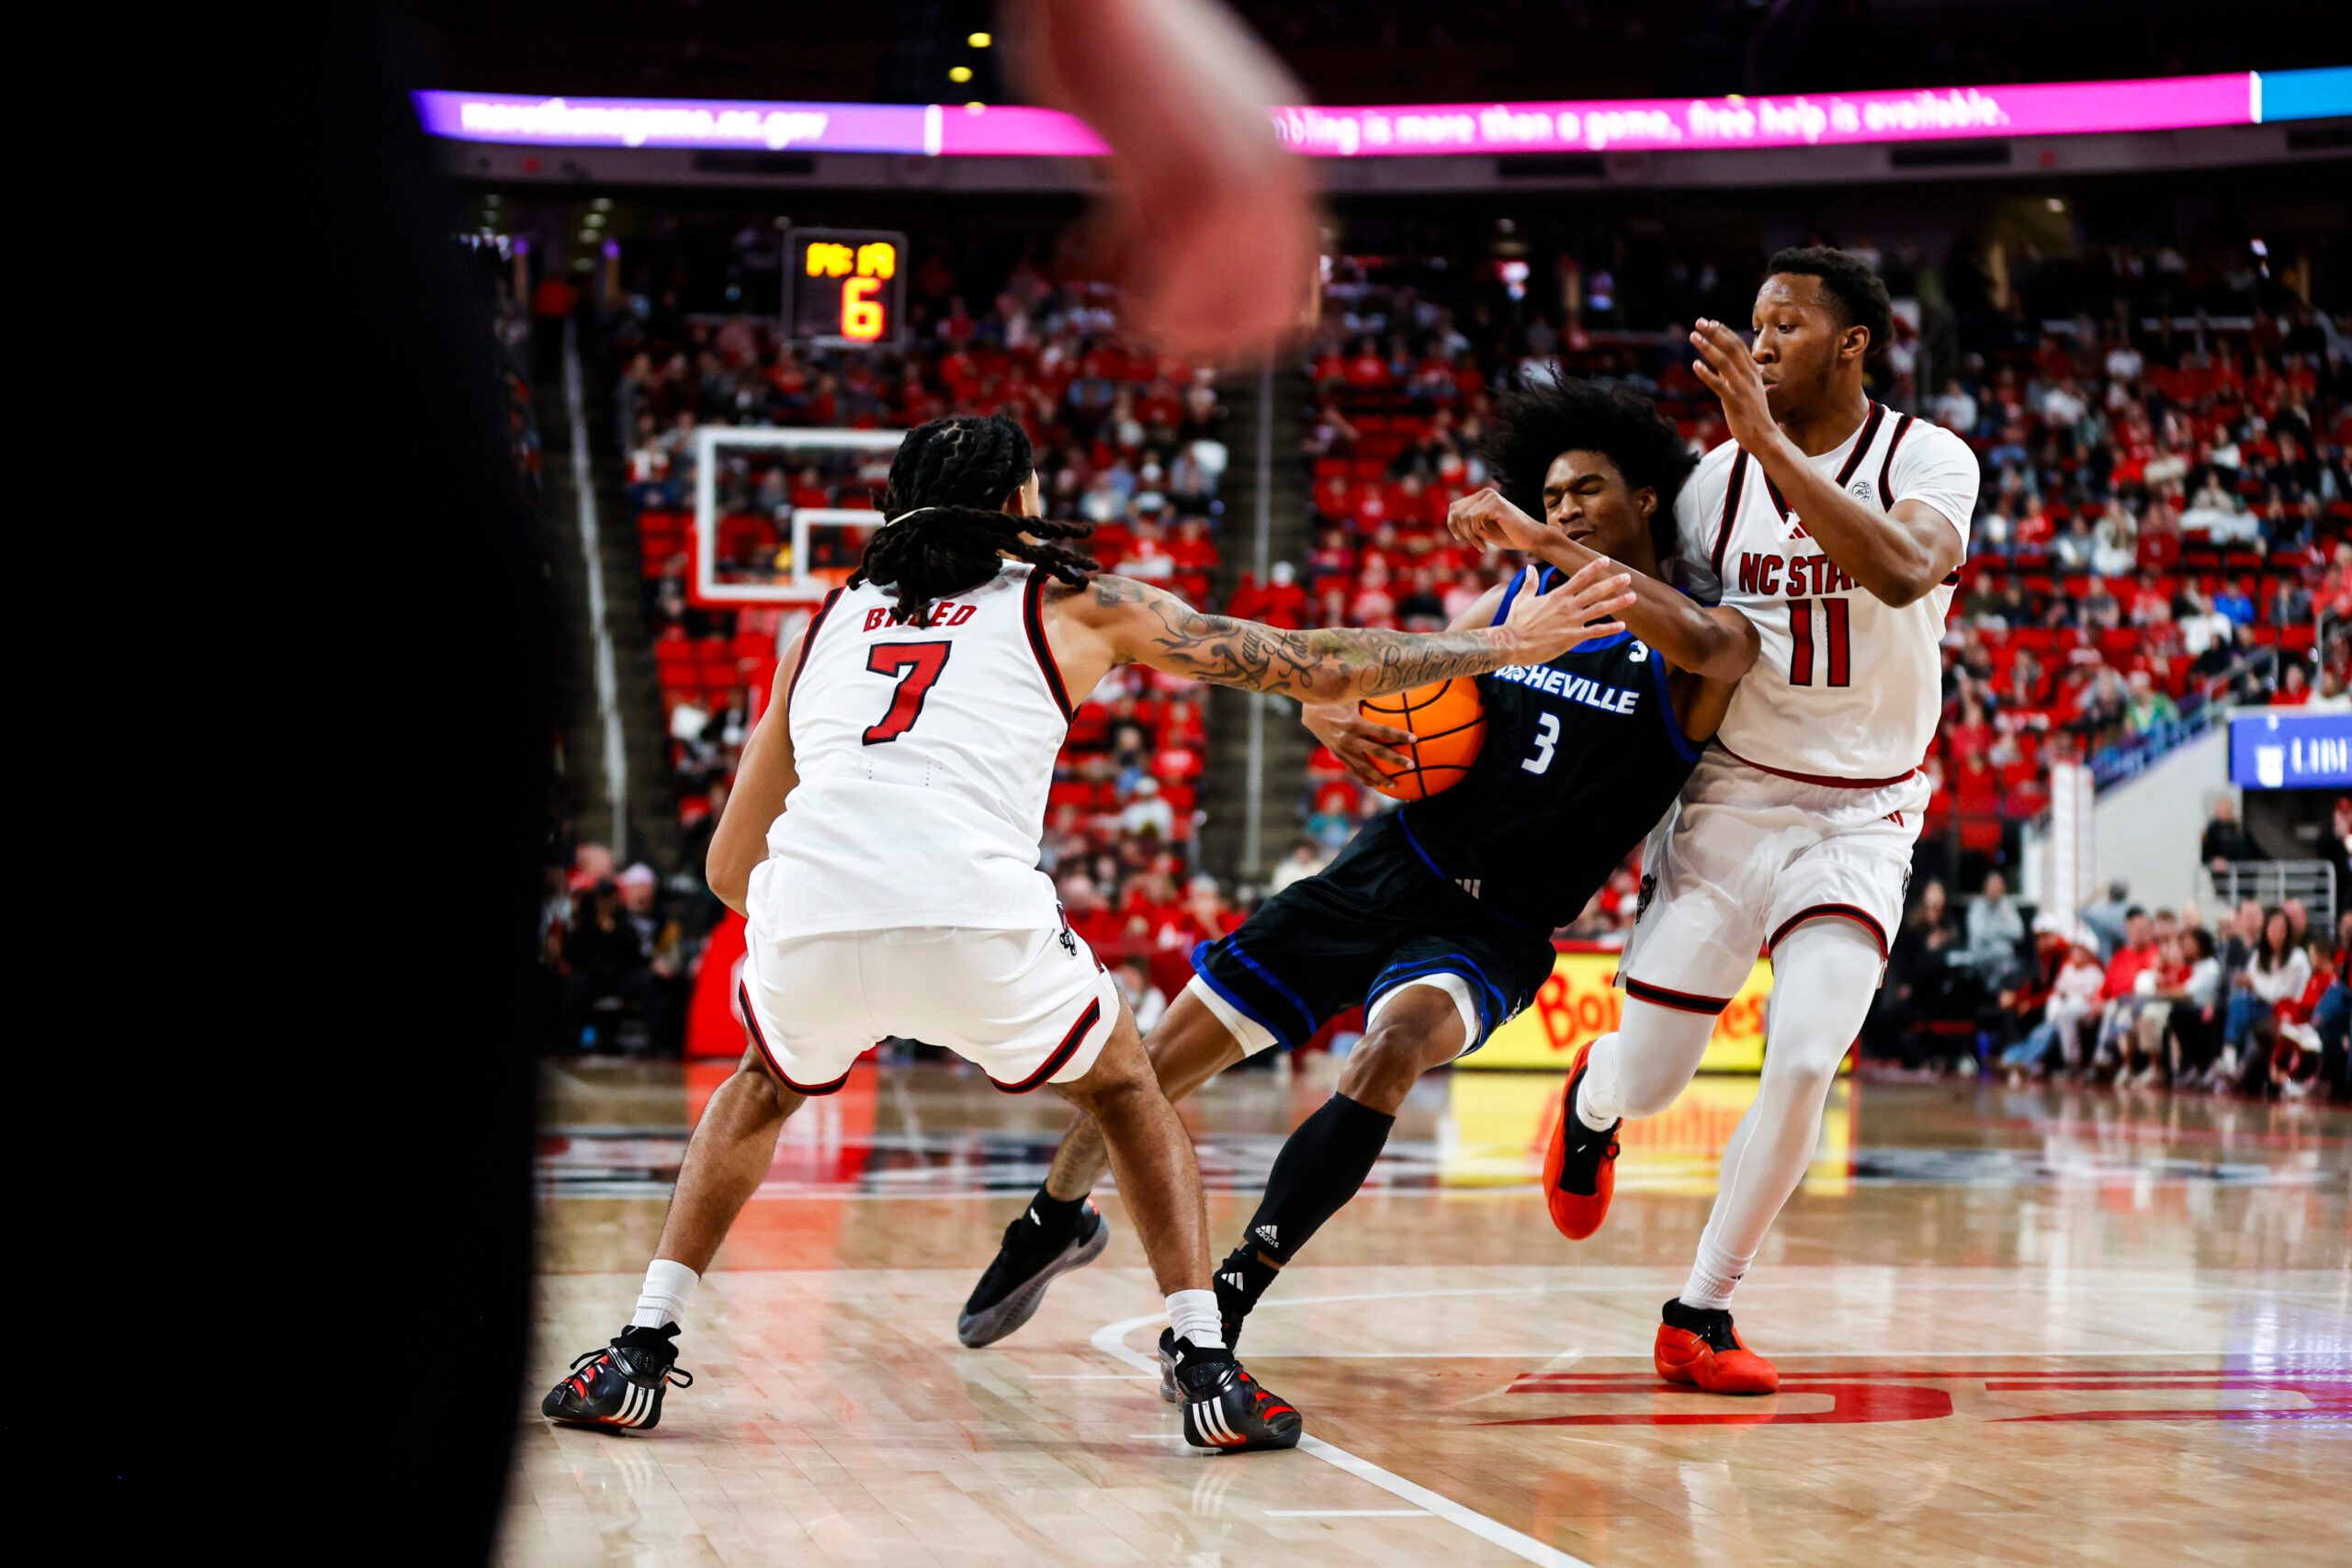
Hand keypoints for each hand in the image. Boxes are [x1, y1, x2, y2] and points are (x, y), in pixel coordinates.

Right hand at [1303, 702, 1415, 788]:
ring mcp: (1342, 749)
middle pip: (1377, 752)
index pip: (1382, 731)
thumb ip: (1369, 697)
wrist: (1309, 711)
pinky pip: (1353, 770)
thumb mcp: (1351, 695)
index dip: (1399, 735)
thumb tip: (1392, 686)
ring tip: (1394, 786)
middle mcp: (1349, 739)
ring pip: (1364, 767)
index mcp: (1355, 723)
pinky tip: (1374, 785)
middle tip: (1411, 765)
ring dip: (1380, 777)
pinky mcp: (1338, 755)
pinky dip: (1364, 778)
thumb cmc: (1334, 698)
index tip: (1414, 739)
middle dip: (1395, 759)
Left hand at [1447, 485, 1554, 555]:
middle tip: (1472, 543)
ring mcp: (1491, 497)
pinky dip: (1475, 535)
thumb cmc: (1510, 536)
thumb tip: (1451, 521)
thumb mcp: (1483, 530)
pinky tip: (1484, 545)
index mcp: (1482, 497)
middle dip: (1460, 530)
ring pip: (1464, 516)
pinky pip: (1473, 518)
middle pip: (1456, 510)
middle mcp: (1486, 493)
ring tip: (1481, 546)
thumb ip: (1469, 523)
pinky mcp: (1496, 504)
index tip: (1460, 539)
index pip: (1455, 506)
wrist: (1532, 539)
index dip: (1452, 523)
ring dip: (1469, 536)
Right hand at [1500, 557, 1633, 663]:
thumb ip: (1530, 583)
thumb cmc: (1515, 622)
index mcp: (1557, 595)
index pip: (1579, 577)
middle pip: (1595, 591)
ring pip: (1600, 610)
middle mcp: (1567, 606)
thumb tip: (1530, 568)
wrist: (1511, 643)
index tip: (1606, 560)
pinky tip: (1622, 626)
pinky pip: (1595, 632)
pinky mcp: (1572, 638)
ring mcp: (1571, 622)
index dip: (1594, 568)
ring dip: (1617, 603)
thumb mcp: (1522, 598)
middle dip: (1613, 583)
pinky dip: (1610, 629)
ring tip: (1632, 597)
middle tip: (1628, 577)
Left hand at [1688, 318, 1778, 454]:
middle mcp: (1749, 377)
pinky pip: (1719, 385)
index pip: (1738, 346)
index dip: (1724, 332)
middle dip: (1715, 333)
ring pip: (1724, 362)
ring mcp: (1743, 389)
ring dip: (1708, 347)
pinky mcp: (1735, 403)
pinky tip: (1695, 365)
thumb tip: (1722, 366)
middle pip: (1731, 348)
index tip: (1711, 322)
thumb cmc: (1754, 414)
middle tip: (1699, 321)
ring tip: (1694, 336)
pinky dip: (1706, 374)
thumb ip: (1737, 376)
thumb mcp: (1748, 390)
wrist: (1765, 437)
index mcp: (1753, 372)